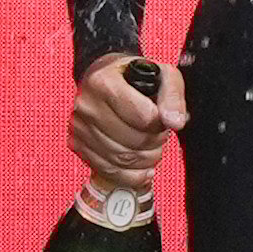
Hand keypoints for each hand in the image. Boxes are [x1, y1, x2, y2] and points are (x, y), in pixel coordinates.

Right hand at [71, 50, 188, 191]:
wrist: (105, 78)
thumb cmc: (133, 77)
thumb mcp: (162, 75)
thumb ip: (173, 96)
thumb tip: (174, 122)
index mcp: (104, 81)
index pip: (141, 116)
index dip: (159, 124)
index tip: (163, 120)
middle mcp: (87, 104)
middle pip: (131, 141)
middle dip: (154, 143)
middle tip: (160, 136)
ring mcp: (80, 126)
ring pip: (120, 158)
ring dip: (145, 160)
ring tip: (152, 148)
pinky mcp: (78, 144)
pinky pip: (107, 170)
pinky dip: (131, 175)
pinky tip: (142, 168)